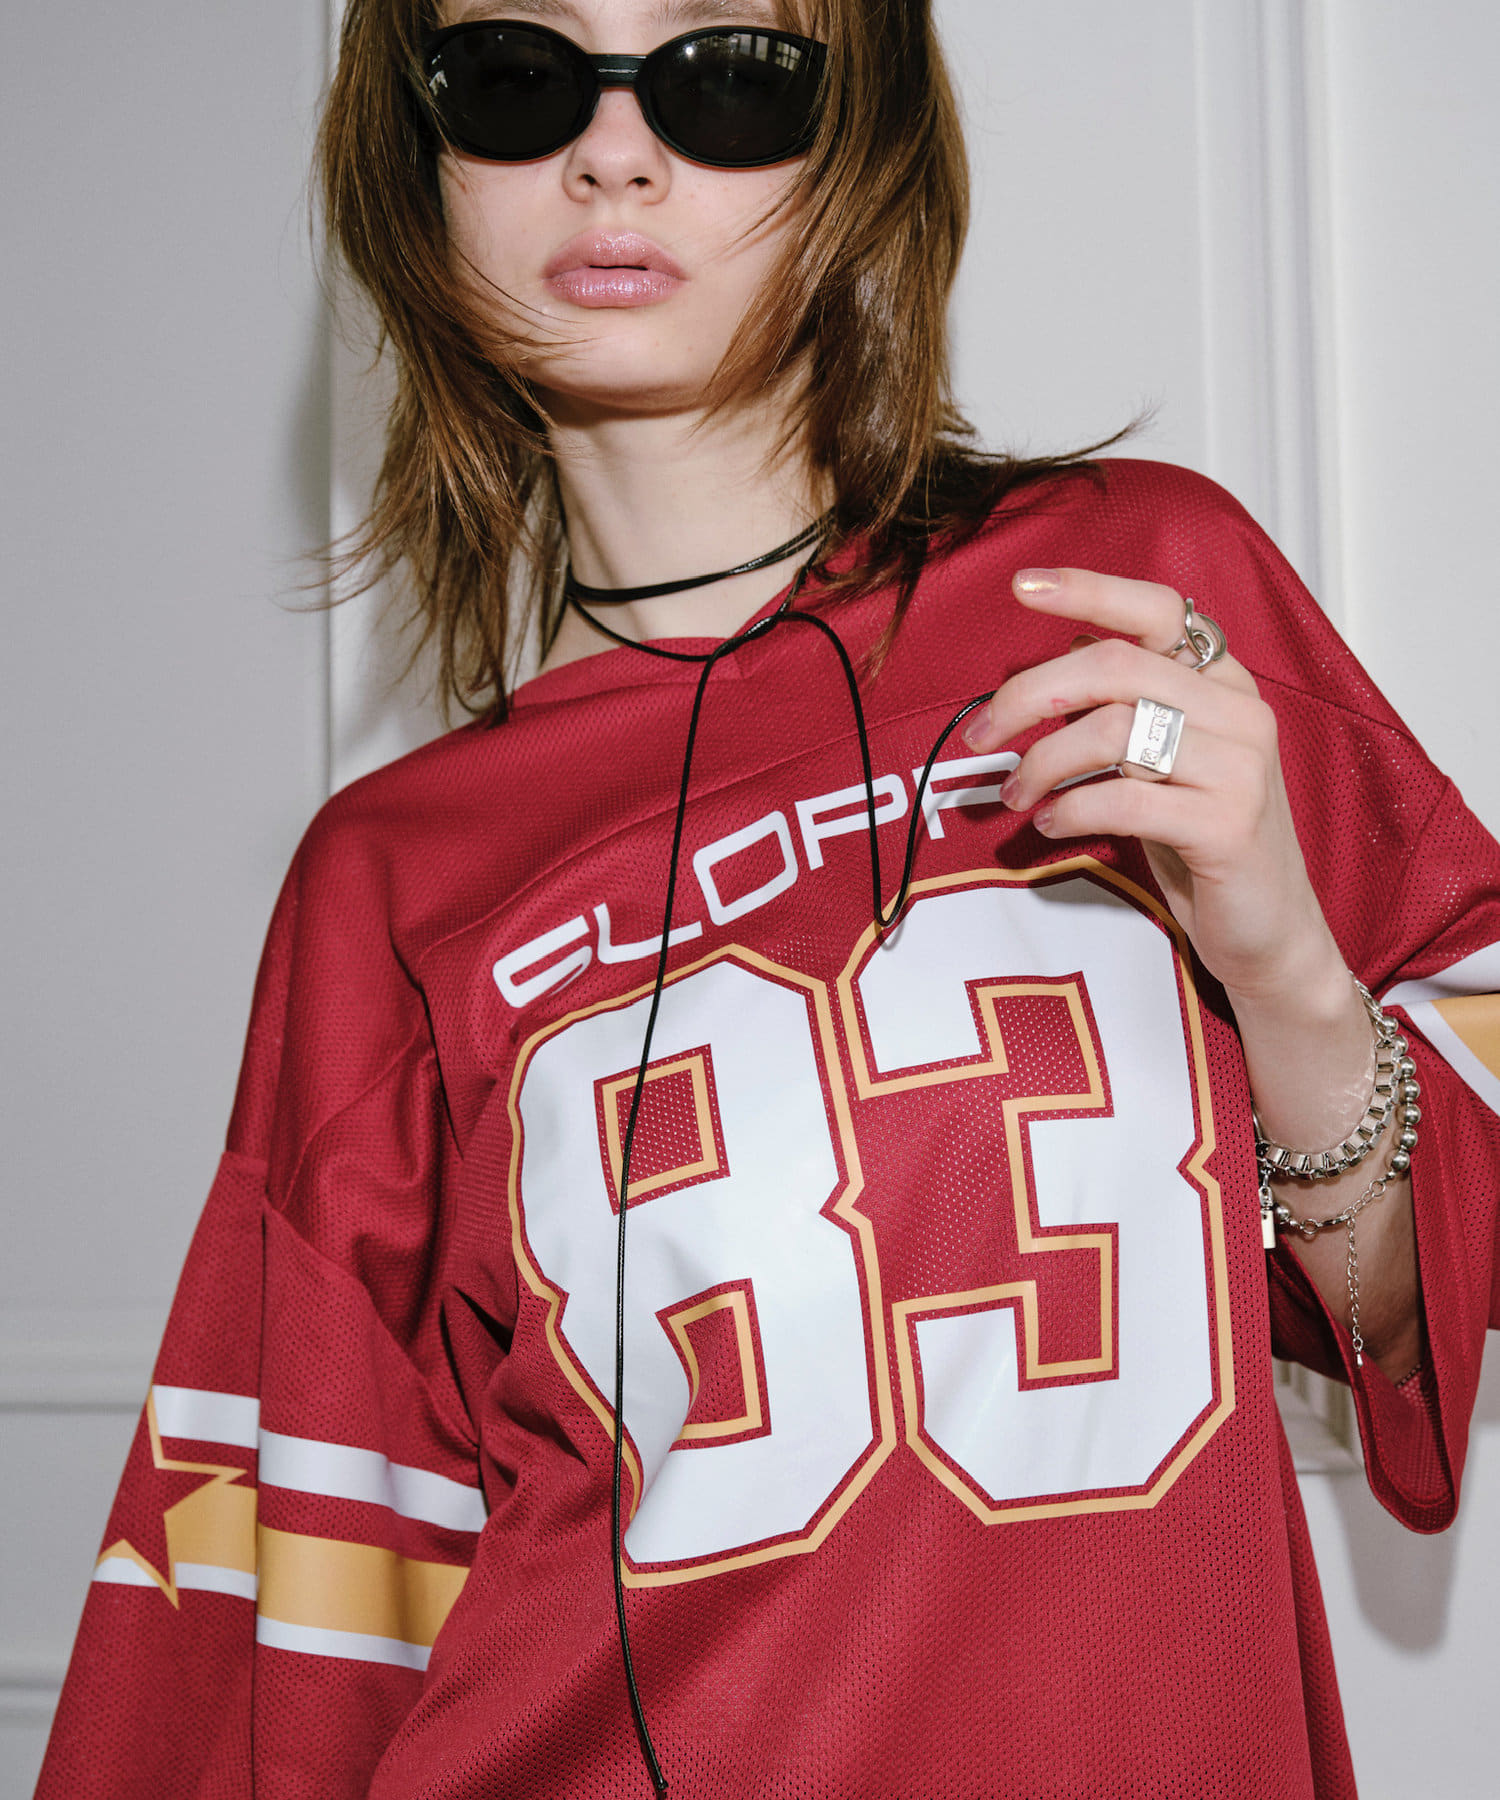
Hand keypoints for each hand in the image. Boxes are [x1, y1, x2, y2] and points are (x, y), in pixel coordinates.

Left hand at [962, 566, 1342, 1008]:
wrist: (1267, 928)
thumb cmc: (1199, 837)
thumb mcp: (1161, 758)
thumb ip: (1125, 702)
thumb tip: (1063, 649)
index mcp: (1222, 680)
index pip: (1156, 609)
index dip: (1088, 589)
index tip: (1022, 586)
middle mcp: (1241, 709)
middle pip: (1114, 667)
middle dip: (1029, 696)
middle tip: (980, 736)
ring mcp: (1242, 766)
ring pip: (1113, 730)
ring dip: (1042, 762)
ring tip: (1016, 795)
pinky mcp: (1229, 825)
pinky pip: (1125, 798)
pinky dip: (1072, 809)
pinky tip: (1051, 825)